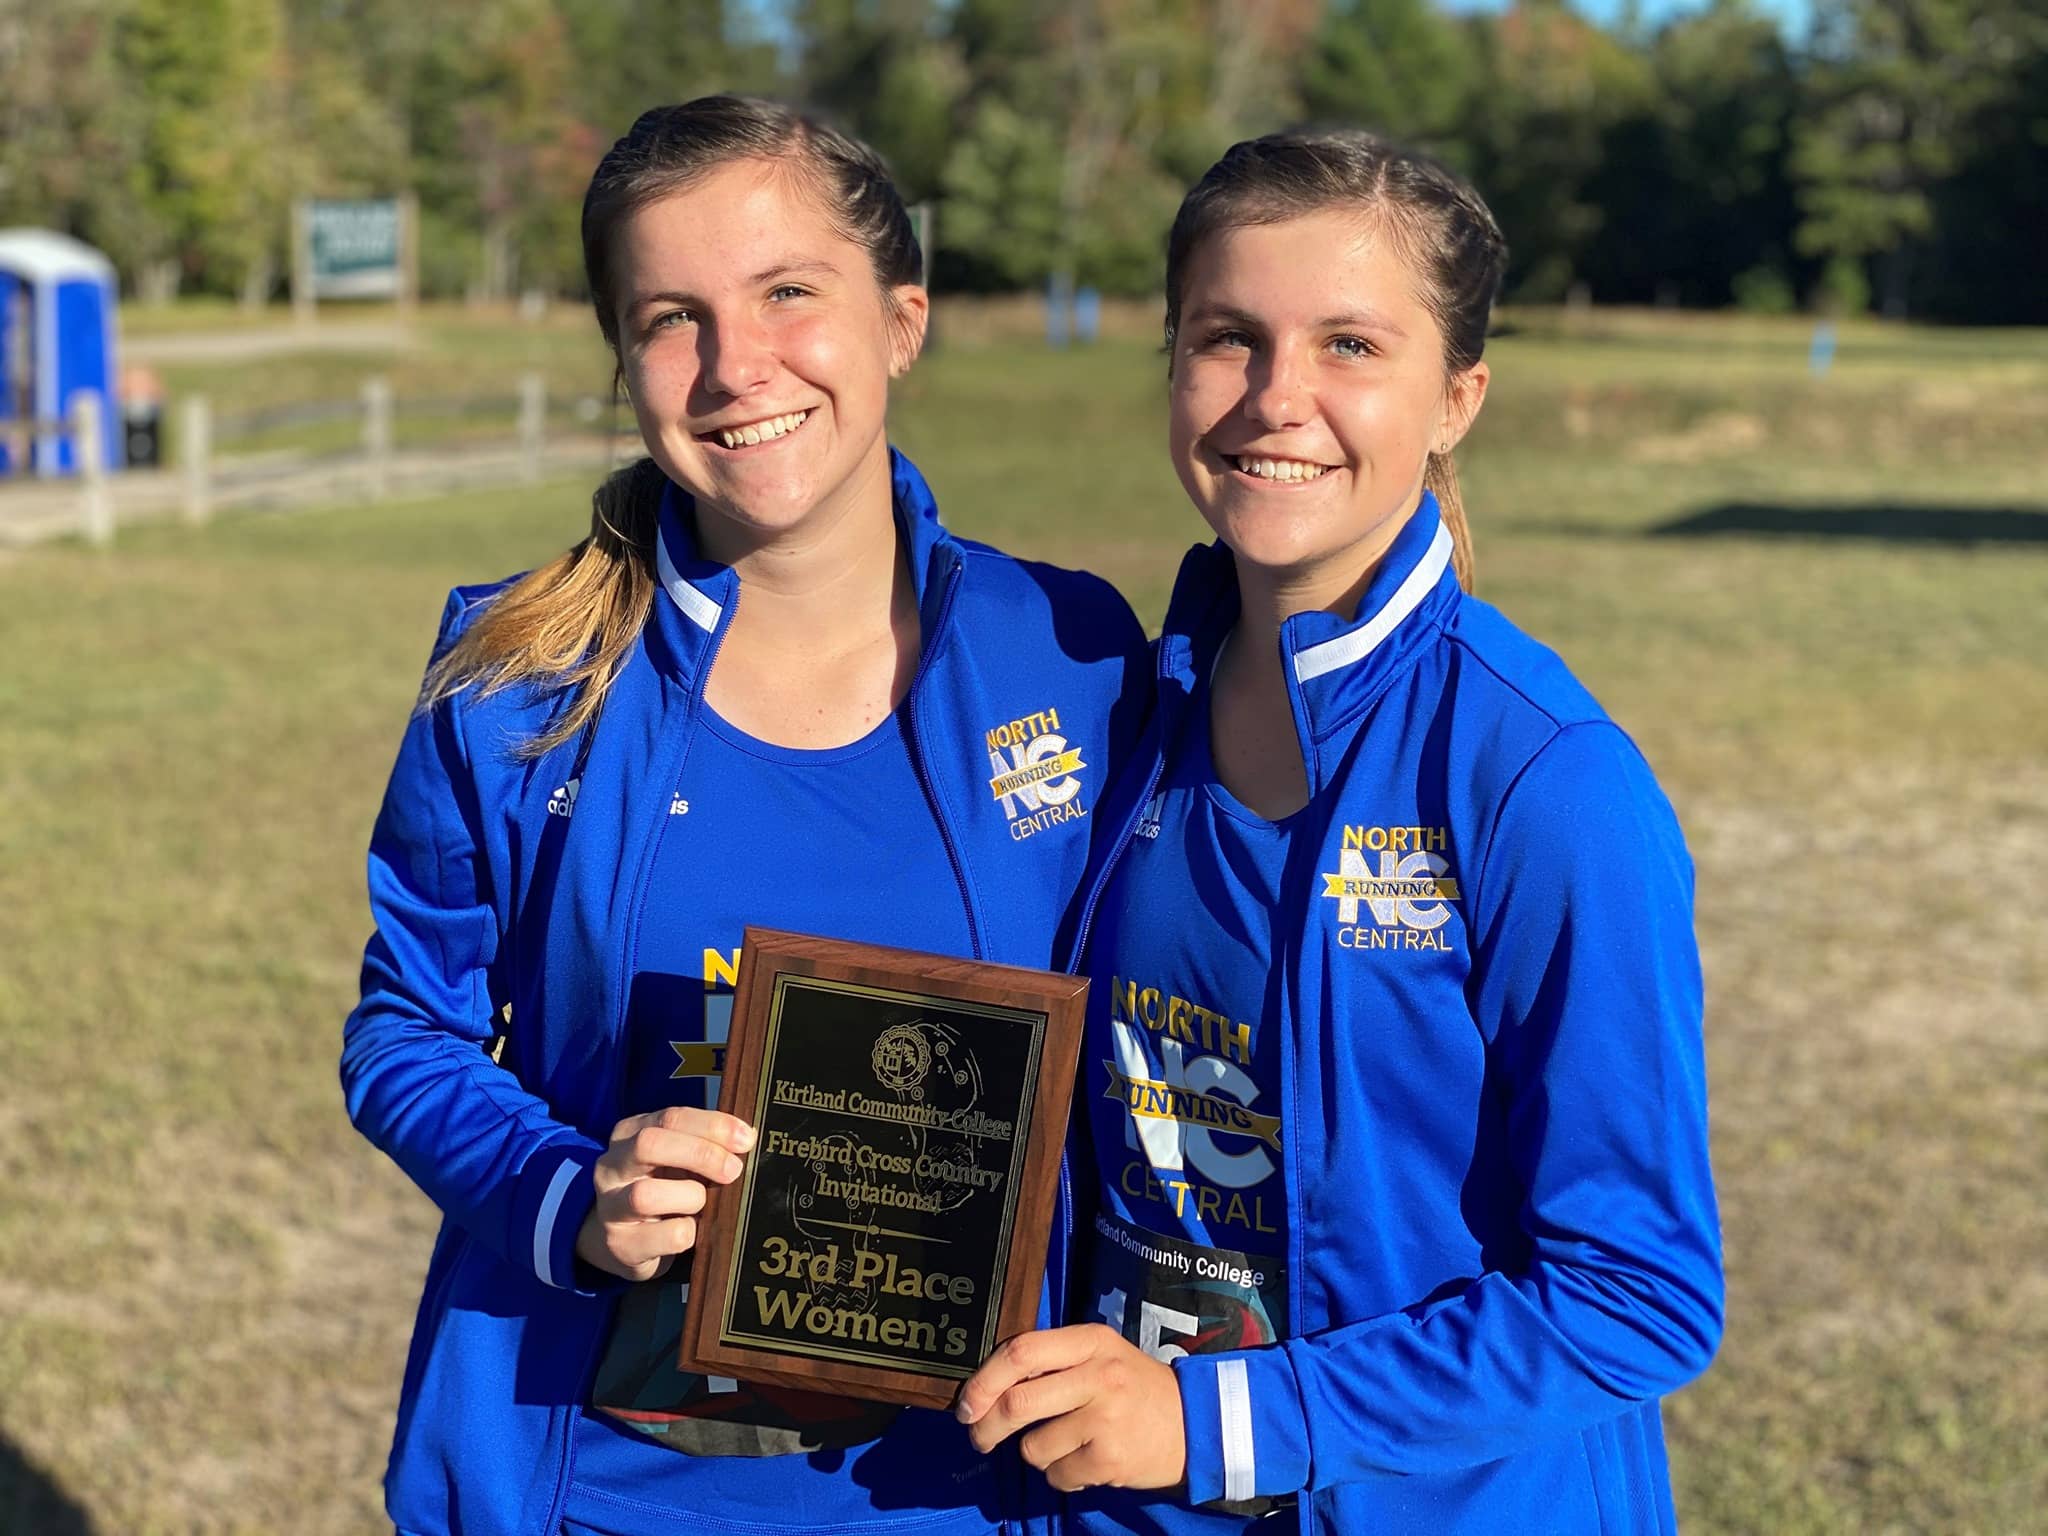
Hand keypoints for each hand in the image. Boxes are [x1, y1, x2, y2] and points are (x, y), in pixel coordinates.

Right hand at [574, 1106, 754, 1281]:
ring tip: (702, 1205)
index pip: (670, 1118)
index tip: (745, 1138)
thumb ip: (703, 1144)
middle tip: (733, 1170)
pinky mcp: (621, 1245)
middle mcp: (611, 1167)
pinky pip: (665, 1235)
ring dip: (690, 1197)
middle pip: (649, 1144)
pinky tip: (691, 1230)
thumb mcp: (675, 1160)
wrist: (622, 1241)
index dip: (712, 1125)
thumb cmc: (660, 1189)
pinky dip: (688, 1232)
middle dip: (700, 1154)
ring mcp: (610, 1207)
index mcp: (629, 1134)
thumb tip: (746, 1138)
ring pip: (646, 1194)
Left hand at [955, 1324, 1186, 1491]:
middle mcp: (1098, 1374)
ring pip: (1033, 1446)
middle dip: (987, 1427)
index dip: (984, 1379)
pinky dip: (1062, 1475)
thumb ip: (1052, 1363)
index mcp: (1090, 1341)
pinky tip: (1086, 1462)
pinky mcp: (1111, 1459)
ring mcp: (1106, 1418)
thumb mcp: (1100, 1357)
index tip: (967, 1404)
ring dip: (1037, 1453)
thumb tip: (985, 1390)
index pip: (1021, 1351)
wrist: (1195, 1423)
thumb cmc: (1134, 1389)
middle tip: (979, 1437)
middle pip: (1017, 1402)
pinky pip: (1057, 1475)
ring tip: (1066, 1444)